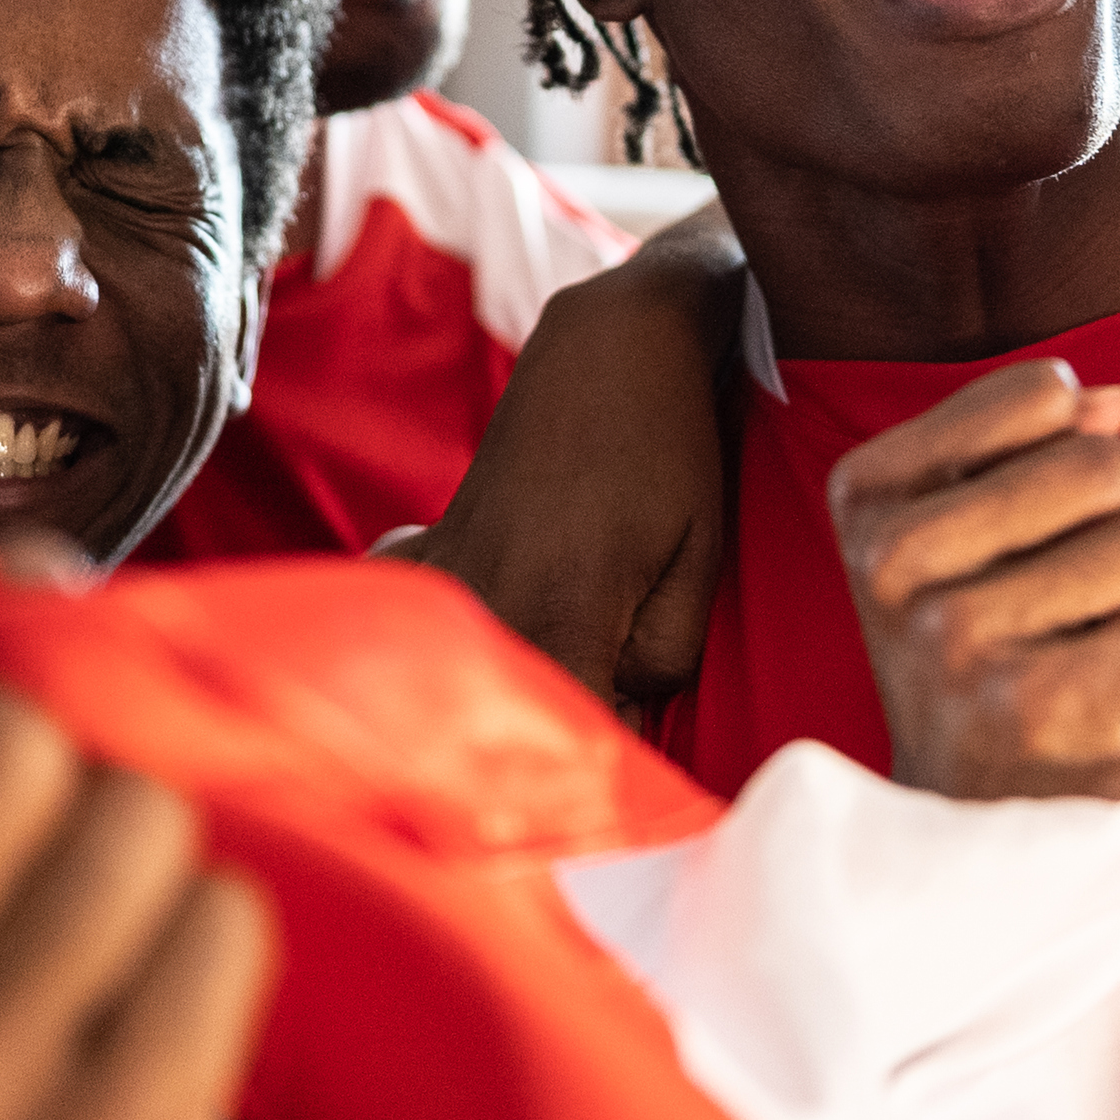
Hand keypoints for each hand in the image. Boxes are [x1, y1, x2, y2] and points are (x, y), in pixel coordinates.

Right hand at [407, 212, 742, 733]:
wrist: (609, 341)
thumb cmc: (671, 449)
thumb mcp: (700, 557)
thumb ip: (664, 654)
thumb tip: (619, 708)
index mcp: (562, 615)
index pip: (569, 743)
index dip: (605, 772)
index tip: (633, 778)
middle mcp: (489, 603)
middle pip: (507, 722)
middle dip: (554, 744)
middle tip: (604, 741)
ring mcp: (450, 576)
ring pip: (463, 681)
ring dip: (506, 697)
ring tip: (555, 690)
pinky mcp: (433, 549)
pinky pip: (419, 625)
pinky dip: (437, 647)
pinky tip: (478, 643)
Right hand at [828, 363, 1119, 801]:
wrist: (960, 821)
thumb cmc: (976, 656)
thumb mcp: (959, 534)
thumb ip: (1029, 446)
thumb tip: (1107, 401)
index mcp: (866, 496)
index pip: (1042, 395)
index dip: (1065, 455)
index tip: (1022, 531)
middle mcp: (894, 562)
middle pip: (1104, 463)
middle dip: (1115, 524)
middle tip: (1066, 599)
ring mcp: (960, 638)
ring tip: (1079, 647)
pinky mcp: (1039, 709)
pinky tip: (1102, 696)